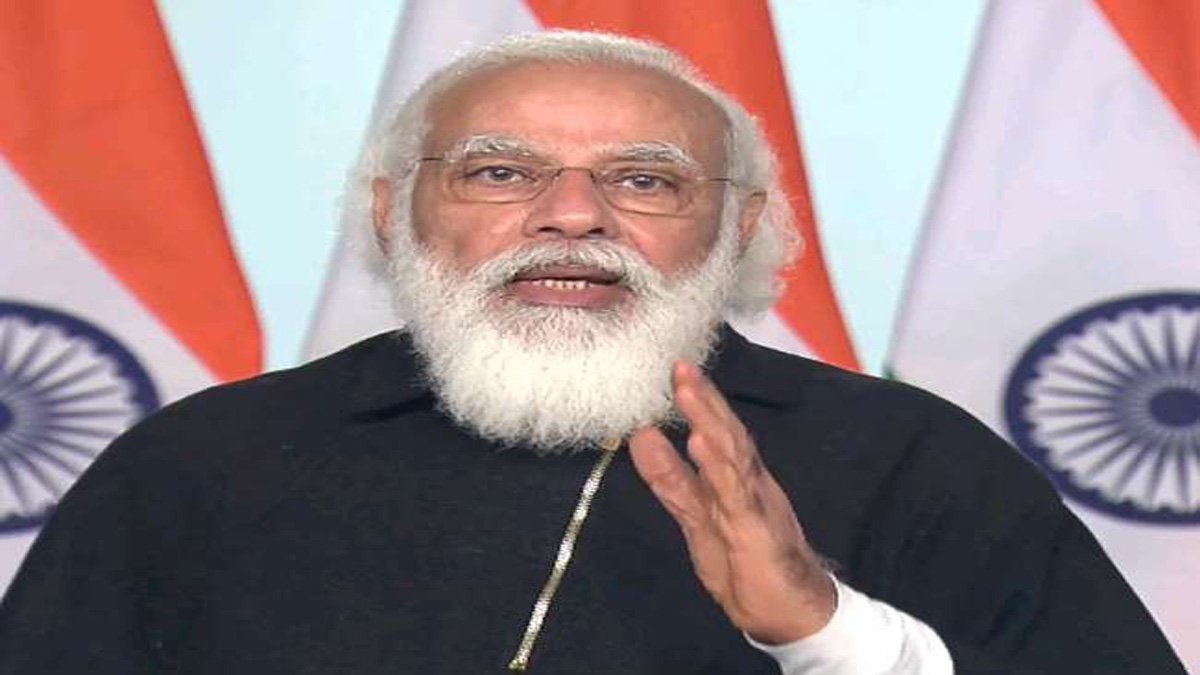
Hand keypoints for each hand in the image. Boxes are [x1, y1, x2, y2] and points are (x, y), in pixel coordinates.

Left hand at [629, 361, 835, 644]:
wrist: (790, 612)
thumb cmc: (745, 564)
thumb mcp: (696, 517)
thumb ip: (671, 479)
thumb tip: (641, 437)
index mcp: (735, 478)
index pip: (716, 431)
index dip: (698, 400)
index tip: (675, 370)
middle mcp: (748, 483)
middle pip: (726, 433)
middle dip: (704, 398)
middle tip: (680, 366)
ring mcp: (754, 504)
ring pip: (733, 455)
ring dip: (709, 421)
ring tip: (688, 391)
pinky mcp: (757, 530)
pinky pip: (736, 494)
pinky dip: (720, 468)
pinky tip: (702, 444)